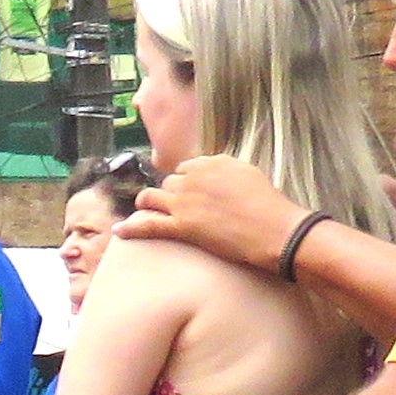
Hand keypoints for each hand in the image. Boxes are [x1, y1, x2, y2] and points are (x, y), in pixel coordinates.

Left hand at [121, 154, 309, 270]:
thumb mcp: (249, 176)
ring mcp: (184, 201)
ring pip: (151, 197)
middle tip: (174, 208)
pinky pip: (147, 224)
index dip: (185, 182)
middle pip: (168, 182)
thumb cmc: (271, 207)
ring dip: (146, 205)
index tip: (188, 192)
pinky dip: (131, 228)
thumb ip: (227, 173)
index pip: (185, 168)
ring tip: (144, 212)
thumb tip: (216, 179)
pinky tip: (119, 231)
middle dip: (168, 194)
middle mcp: (194, 177)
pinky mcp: (181, 225)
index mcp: (212, 162)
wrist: (276, 230)